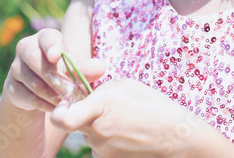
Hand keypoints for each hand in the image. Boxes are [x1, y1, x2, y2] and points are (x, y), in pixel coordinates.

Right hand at [2, 28, 104, 113]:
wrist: (38, 88)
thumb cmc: (61, 70)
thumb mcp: (73, 68)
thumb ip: (85, 68)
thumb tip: (101, 67)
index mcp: (44, 38)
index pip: (46, 38)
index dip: (51, 46)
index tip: (56, 56)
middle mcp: (26, 49)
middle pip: (35, 60)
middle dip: (54, 78)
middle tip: (69, 91)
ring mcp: (16, 68)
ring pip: (32, 82)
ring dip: (51, 94)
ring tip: (65, 101)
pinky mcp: (11, 87)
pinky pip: (27, 97)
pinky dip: (42, 104)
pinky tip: (54, 107)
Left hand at [50, 79, 207, 156]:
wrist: (175, 136)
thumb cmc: (153, 105)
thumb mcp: (125, 86)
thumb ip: (99, 90)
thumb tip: (80, 97)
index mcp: (101, 104)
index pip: (62, 117)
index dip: (58, 112)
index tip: (63, 106)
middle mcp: (98, 128)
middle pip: (76, 122)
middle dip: (84, 115)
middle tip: (108, 110)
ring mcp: (102, 147)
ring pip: (90, 134)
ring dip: (101, 127)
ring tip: (126, 122)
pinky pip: (100, 146)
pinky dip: (110, 140)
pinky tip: (128, 135)